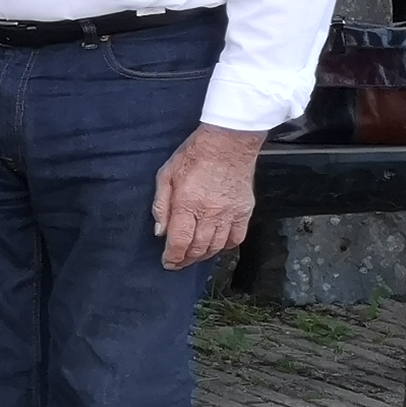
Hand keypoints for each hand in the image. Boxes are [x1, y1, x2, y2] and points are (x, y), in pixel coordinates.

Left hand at [153, 123, 261, 270]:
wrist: (228, 143)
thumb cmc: (193, 156)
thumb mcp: (166, 175)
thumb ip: (161, 205)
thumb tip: (160, 232)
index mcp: (188, 204)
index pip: (180, 241)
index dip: (173, 257)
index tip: (168, 263)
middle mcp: (210, 213)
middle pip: (198, 247)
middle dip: (186, 259)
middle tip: (178, 262)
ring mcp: (230, 213)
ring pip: (217, 246)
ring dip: (204, 255)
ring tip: (194, 256)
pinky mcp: (245, 211)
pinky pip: (237, 238)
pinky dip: (226, 246)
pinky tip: (216, 246)